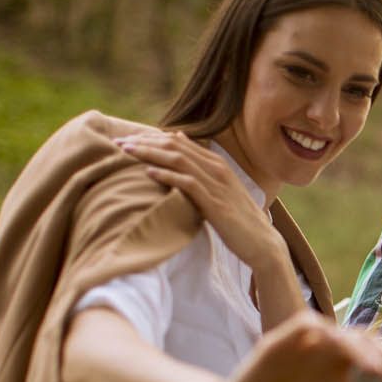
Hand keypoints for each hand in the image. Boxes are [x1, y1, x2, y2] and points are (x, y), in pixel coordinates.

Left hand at [117, 130, 285, 272]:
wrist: (262, 243)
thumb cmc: (238, 220)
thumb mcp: (220, 193)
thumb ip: (202, 176)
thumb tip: (181, 159)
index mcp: (217, 165)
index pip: (180, 142)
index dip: (152, 138)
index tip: (129, 139)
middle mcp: (217, 170)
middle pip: (176, 146)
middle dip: (145, 142)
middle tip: (119, 142)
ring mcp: (217, 186)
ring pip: (178, 160)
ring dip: (150, 153)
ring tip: (126, 151)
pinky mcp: (215, 203)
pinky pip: (187, 183)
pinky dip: (167, 175)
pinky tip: (148, 172)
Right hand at [214, 312, 381, 381]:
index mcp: (339, 369)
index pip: (374, 355)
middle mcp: (325, 353)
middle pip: (362, 341)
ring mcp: (303, 346)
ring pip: (338, 331)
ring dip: (359, 347)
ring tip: (375, 369)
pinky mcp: (279, 342)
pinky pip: (304, 324)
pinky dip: (320, 329)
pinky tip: (333, 343)